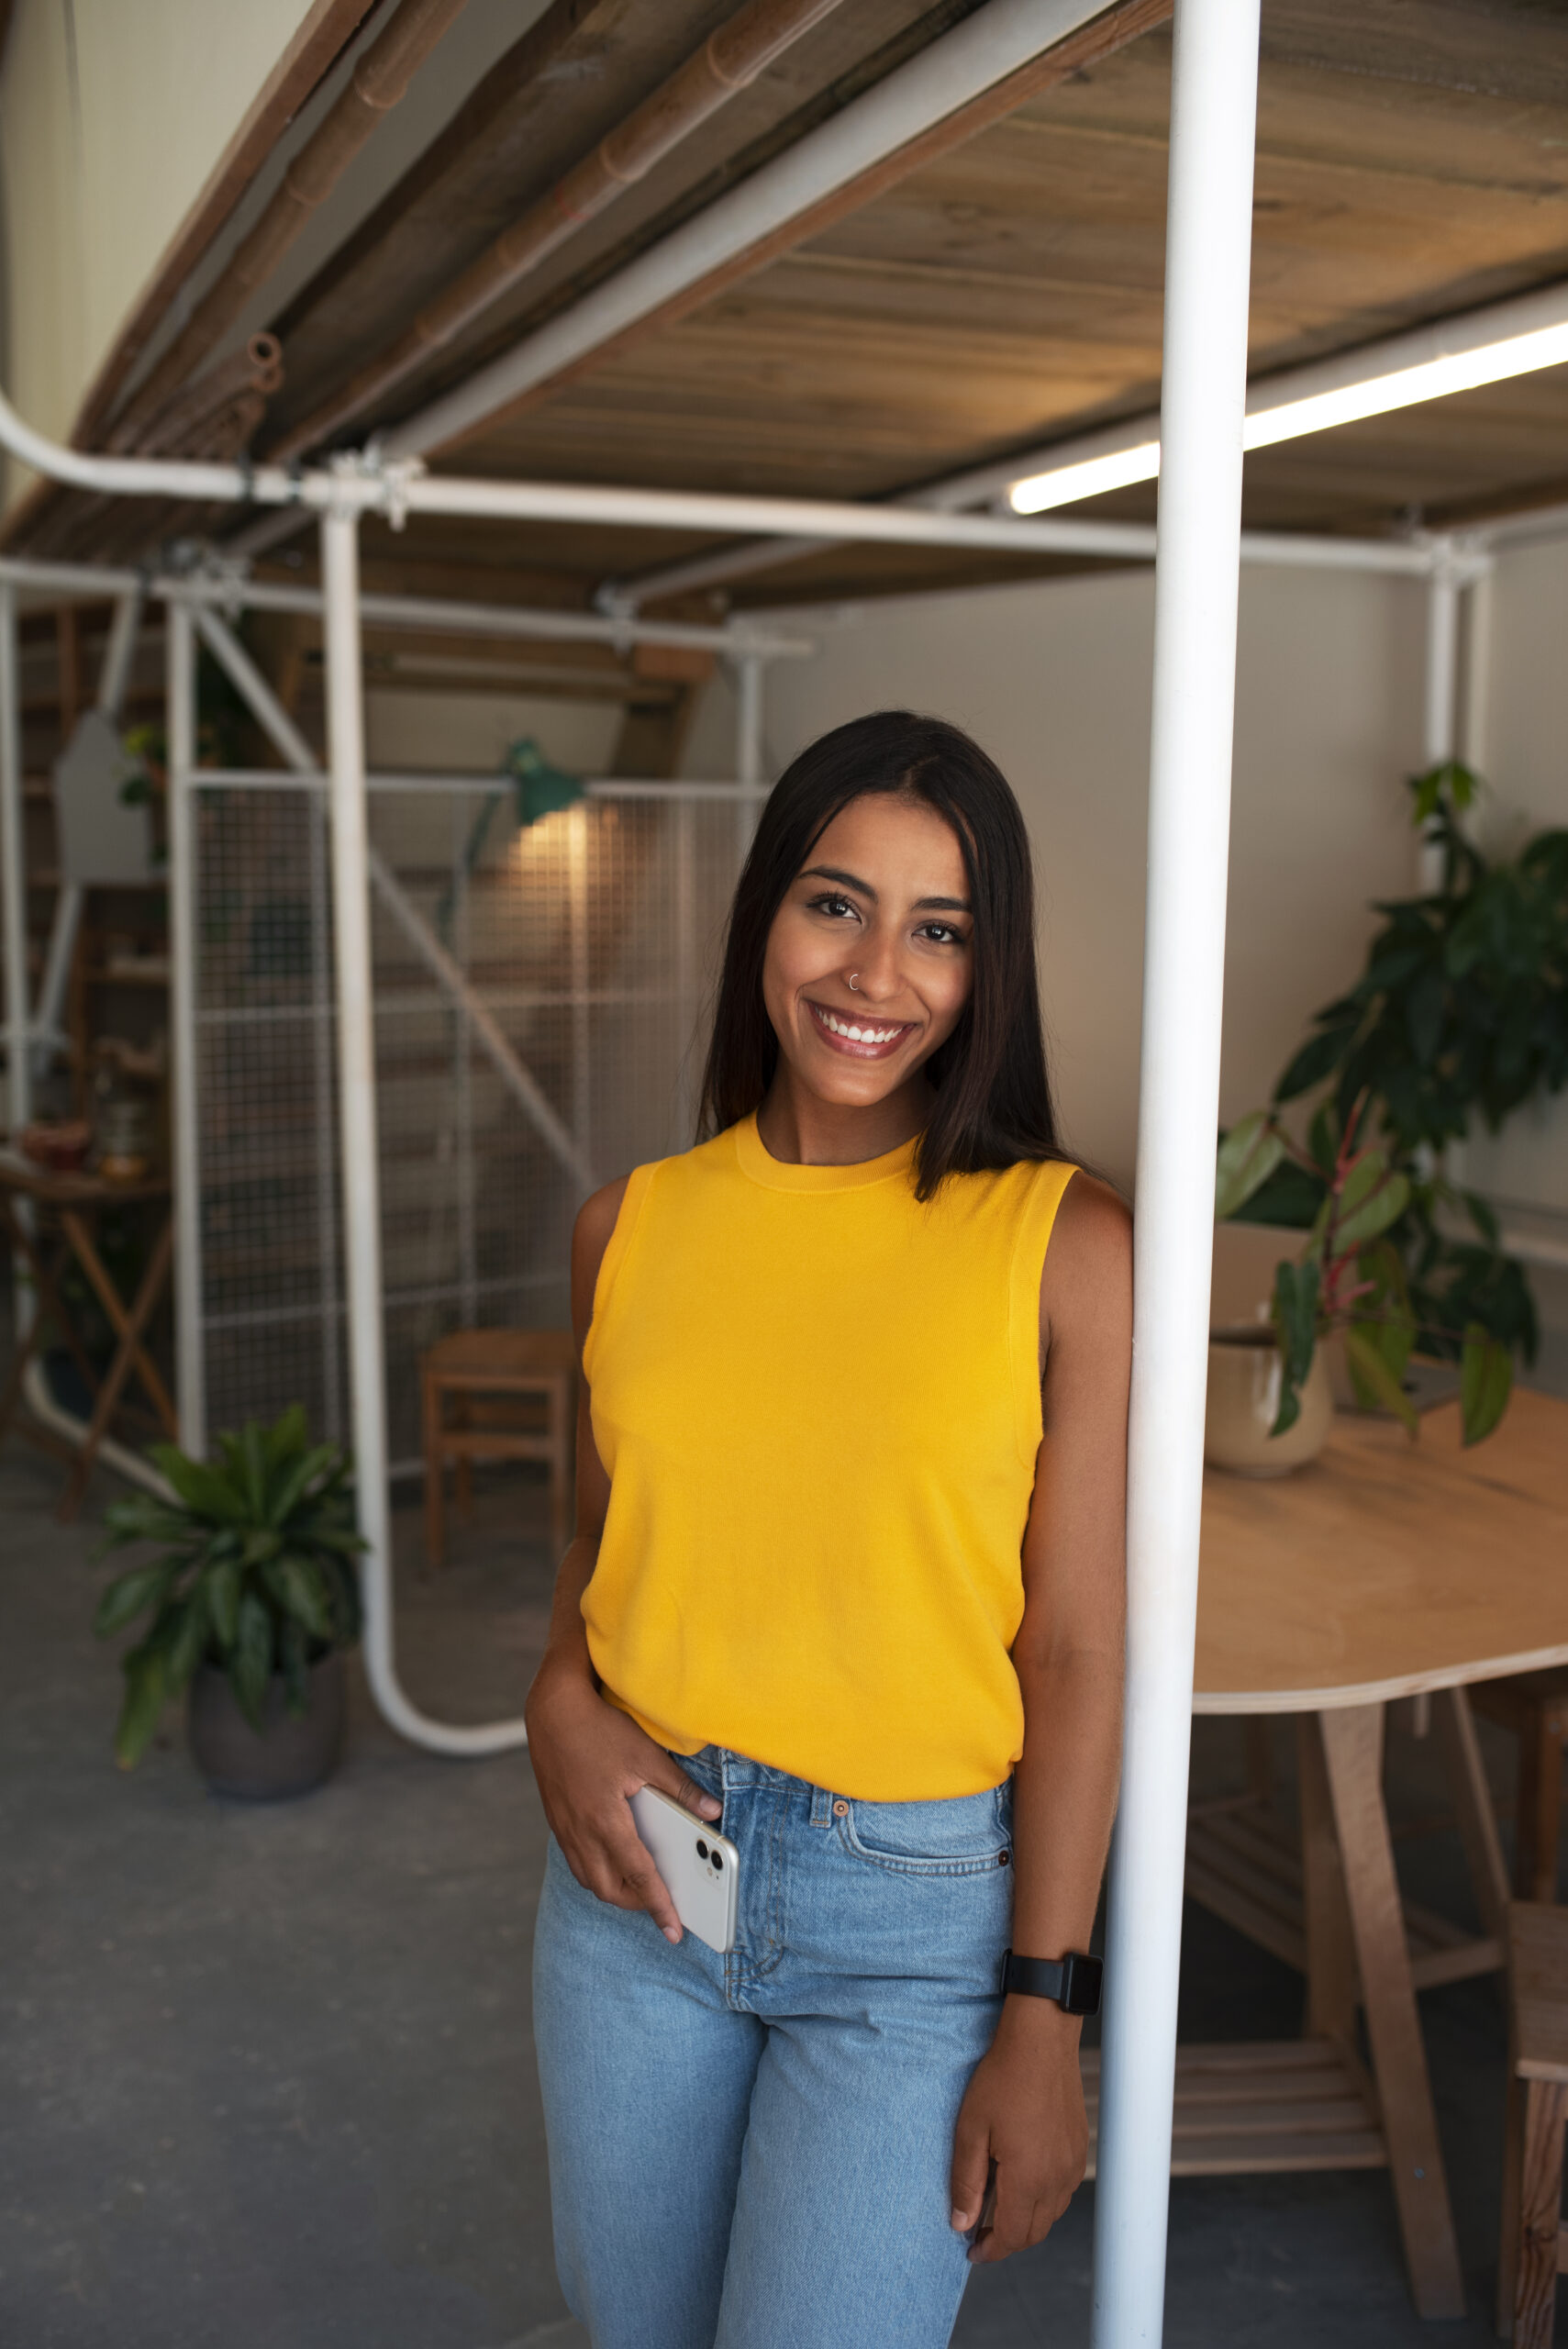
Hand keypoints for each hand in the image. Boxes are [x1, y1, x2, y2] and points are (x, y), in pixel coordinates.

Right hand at [524, 1658, 721, 1942]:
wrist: (552, 1709)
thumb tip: (711, 1812)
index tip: (673, 1930)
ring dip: (614, 1889)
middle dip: (636, 1904)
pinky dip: (596, 1871)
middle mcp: (581, 1831)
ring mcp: (564, 1827)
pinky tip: (611, 1858)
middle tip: (661, 1904)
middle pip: (609, 1888)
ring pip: (589, 1878)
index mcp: (606, 1820)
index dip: (659, 1906)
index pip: (639, 1876)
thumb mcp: (647, 1755)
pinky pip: (576, 1860)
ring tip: (640, 1886)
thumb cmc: (599, 1729)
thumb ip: (679, 1788)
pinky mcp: (555, 1818)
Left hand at [949, 1998, 1088, 2261]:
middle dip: (1007, 2241)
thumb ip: (966, 2182)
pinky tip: (1023, 2183)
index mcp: (1028, 2179)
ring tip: (998, 2209)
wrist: (1040, 2042)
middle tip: (980, 2233)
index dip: (990, 2250)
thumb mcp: (971, 2130)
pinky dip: (1043, 2201)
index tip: (972, 2251)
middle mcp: (1056, 2179)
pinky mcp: (1078, 2149)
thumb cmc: (1002, 2080)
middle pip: (1034, 2232)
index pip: (1012, 2236)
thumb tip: (961, 2223)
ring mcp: (1071, 2164)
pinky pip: (1062, 2191)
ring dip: (1026, 2222)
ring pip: (1051, 2214)